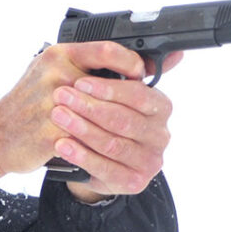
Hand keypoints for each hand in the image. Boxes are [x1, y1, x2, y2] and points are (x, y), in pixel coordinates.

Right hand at [0, 41, 170, 195]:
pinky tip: (109, 148)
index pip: (106, 50)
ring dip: (119, 125)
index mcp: (57, 56)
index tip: (140, 74)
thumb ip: (85, 66)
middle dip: (130, 99)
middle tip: (143, 109)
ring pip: (103, 115)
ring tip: (128, 130)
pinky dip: (100, 145)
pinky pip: (88, 138)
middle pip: (110, 85)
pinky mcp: (51, 132)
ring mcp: (53, 104)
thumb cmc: (27, 106)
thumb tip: (132, 62)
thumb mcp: (50, 74)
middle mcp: (54, 75)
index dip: (130, 63)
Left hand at [51, 51, 180, 202]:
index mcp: (160, 108)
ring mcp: (149, 161)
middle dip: (89, 107)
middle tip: (61, 96)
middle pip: (123, 119)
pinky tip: (61, 144)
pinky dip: (81, 154)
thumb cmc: (105, 120)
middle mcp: (160, 135)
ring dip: (81, 128)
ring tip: (57, 116)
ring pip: (113, 143)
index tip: (80, 81)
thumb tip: (174, 50)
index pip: (138, 95)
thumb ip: (130, 70)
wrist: (97, 158)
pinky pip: (105, 168)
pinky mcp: (134, 181)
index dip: (108, 88)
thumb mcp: (115, 93)